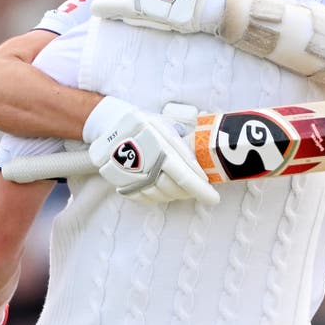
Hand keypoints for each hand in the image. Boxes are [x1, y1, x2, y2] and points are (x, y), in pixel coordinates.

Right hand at [83, 96, 219, 205]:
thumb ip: (181, 145)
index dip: (201, 191)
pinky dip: (158, 195)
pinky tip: (160, 183)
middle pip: (175, 190)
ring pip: (162, 196)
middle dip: (190, 190)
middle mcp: (146, 168)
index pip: (185, 177)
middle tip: (196, 183)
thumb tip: (199, 165)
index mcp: (159, 151)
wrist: (110, 128)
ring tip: (177, 180)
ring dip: (174, 192)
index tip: (214, 199)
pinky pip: (147, 199)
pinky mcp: (125, 186)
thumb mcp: (163, 126)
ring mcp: (133, 180)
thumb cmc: (142, 124)